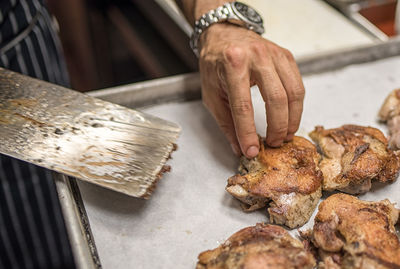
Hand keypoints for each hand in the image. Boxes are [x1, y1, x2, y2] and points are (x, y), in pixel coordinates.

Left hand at [198, 23, 304, 157]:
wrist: (224, 35)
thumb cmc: (215, 64)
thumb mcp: (211, 94)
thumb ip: (226, 122)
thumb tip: (240, 148)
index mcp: (232, 64)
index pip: (243, 106)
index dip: (248, 132)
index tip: (251, 151)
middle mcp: (256, 56)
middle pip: (276, 99)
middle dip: (277, 127)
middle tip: (272, 144)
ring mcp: (274, 54)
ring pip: (294, 93)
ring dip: (291, 119)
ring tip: (284, 135)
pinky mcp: (286, 56)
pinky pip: (298, 85)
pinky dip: (296, 106)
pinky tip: (289, 117)